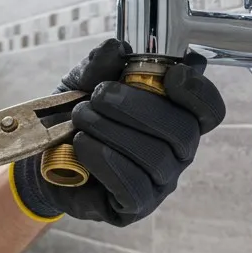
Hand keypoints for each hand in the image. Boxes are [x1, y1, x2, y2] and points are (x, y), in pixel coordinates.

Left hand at [12, 39, 225, 225]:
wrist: (43, 155)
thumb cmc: (77, 116)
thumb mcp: (83, 82)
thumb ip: (100, 65)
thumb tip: (116, 47)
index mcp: (176, 116)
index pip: (208, 110)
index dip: (198, 92)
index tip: (173, 74)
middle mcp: (176, 151)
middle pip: (183, 132)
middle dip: (140, 107)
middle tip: (99, 95)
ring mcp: (159, 181)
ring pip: (156, 158)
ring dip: (114, 131)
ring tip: (80, 117)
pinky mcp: (135, 205)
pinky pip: (134, 187)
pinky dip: (106, 161)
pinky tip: (82, 144)